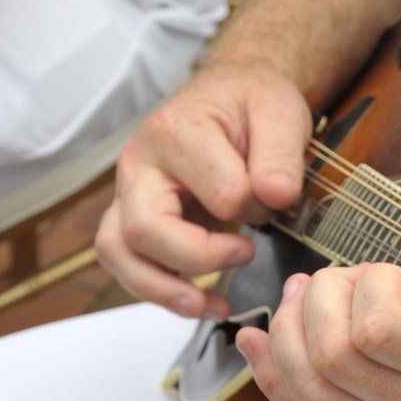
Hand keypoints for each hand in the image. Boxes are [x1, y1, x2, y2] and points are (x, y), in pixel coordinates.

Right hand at [95, 61, 312, 318]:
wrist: (230, 95)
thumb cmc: (250, 103)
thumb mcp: (280, 112)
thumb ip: (281, 153)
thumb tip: (275, 196)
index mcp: (176, 130)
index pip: (217, 192)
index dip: (253, 207)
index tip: (274, 199)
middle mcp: (139, 162)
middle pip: (144, 228)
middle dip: (200, 257)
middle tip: (246, 253)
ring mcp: (128, 192)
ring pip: (119, 252)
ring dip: (164, 289)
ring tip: (210, 305)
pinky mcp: (131, 217)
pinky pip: (127, 263)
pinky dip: (159, 291)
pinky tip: (200, 303)